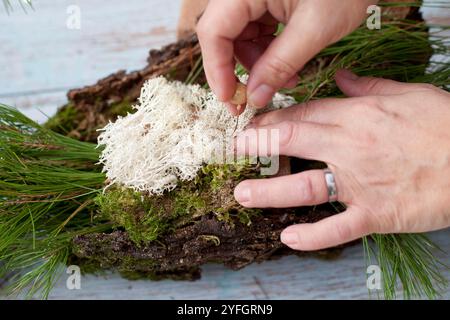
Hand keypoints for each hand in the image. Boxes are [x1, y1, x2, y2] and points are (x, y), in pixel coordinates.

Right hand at [196, 0, 376, 113]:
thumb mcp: (313, 29)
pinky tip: (288, 67)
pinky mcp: (267, 2)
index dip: (217, 70)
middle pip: (223, 37)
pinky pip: (257, 33)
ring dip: (258, 65)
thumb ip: (280, 65)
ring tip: (286, 80)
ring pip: (240, 39)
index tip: (231, 99)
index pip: (214, 32)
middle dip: (239, 71)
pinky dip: (269, 54)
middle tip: (252, 99)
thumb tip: (255, 98)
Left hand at [234, 69, 449, 250]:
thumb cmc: (446, 126)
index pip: (302, 114)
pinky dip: (311, 237)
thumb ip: (368, 87)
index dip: (272, 119)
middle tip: (235, 151)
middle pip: (293, 143)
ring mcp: (360, 184)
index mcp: (357, 117)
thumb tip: (340, 77)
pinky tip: (287, 238)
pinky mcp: (375, 215)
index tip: (253, 125)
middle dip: (259, 146)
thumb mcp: (409, 94)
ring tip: (242, 195)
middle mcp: (350, 149)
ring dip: (269, 192)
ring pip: (304, 188)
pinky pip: (337, 229)